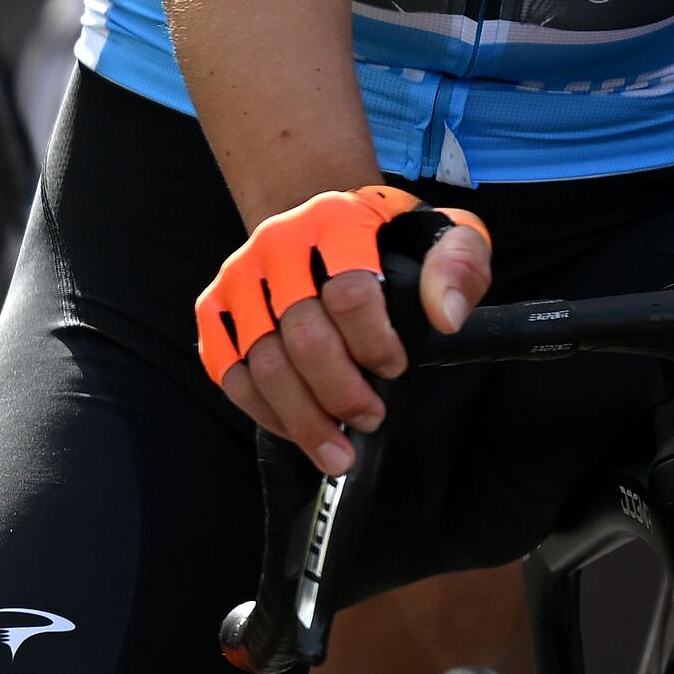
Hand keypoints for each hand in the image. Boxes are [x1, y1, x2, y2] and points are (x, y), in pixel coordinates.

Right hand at [194, 185, 494, 474]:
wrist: (318, 225)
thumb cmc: (386, 240)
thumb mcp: (441, 234)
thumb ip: (459, 266)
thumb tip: (446, 317)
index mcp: (334, 220)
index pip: (348, 291)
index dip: (374, 342)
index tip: (395, 368)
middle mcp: (276, 243)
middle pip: (301, 334)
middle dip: (339, 391)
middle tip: (370, 420)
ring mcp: (238, 276)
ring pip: (261, 361)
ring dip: (302, 416)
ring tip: (337, 453)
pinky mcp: (214, 308)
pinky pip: (229, 372)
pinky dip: (263, 410)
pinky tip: (298, 430)